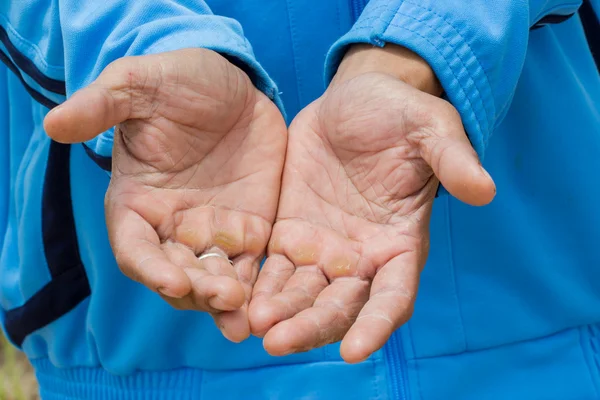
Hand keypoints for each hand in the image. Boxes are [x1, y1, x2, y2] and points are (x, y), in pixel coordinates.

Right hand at [44, 49, 286, 341]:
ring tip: (245, 318)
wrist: (232, 84)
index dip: (150, 268)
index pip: (135, 248)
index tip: (171, 281)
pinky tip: (273, 303)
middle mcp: (173, 227)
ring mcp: (214, 233)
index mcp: (138, 203)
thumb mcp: (141, 84)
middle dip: (196, 291)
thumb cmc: (179, 81)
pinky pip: (254, 267)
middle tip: (223, 299)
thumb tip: (53, 124)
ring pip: (216, 279)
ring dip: (227, 302)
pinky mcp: (251, 231)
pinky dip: (260, 288)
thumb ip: (103, 105)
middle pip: (178, 274)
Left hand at [248, 45, 494, 361]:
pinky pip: (273, 269)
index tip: (355, 351)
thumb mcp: (429, 127)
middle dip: (312, 327)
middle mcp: (362, 257)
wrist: (353, 100)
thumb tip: (485, 190)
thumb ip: (451, 159)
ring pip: (302, 295)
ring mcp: (323, 249)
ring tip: (252, 324)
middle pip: (339, 307)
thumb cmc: (398, 113)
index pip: (393, 296)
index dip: (376, 325)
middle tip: (278, 342)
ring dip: (279, 314)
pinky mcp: (290, 234)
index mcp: (400, 242)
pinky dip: (259, 287)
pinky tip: (236, 298)